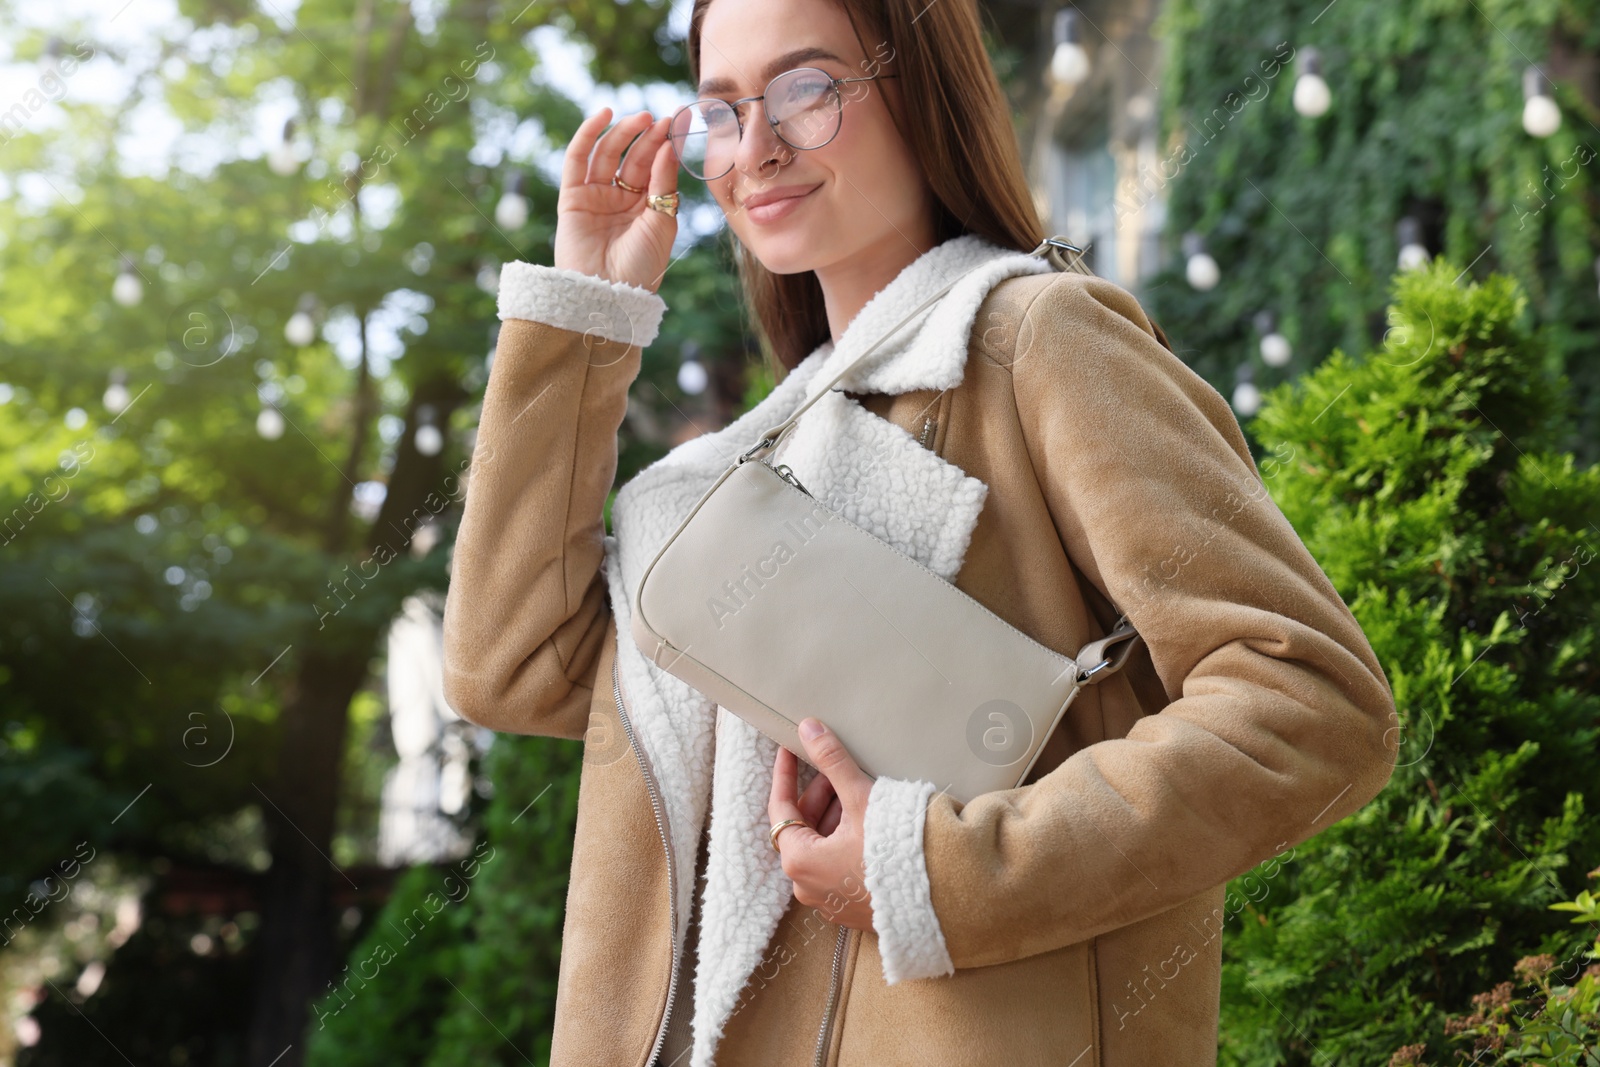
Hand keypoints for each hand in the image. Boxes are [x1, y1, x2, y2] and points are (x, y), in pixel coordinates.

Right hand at [553, 106, 678, 293]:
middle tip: (660, 118)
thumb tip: (667, 144)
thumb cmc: (641, 267)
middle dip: (646, 136)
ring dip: (622, 132)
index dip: (664, 144)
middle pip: (632, 158)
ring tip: (641, 118)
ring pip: (607, 154)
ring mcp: (595, 198)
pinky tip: (603, 116)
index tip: (678, 121)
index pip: (654, 167)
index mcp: (646, 208)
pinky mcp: (572, 198)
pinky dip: (587, 135)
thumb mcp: (662, 222)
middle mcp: (620, 200)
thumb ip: (663, 182)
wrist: (608, 294)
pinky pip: (577, 161)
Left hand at [768, 718, 875, 931]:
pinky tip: (866, 821)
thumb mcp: (860, 799)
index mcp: (799, 861)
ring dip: (833, 816)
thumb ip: (832, 761)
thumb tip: (809, 729)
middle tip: (833, 769)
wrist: (941, 895)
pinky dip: (844, 839)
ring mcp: (829, 899)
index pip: (781, 808)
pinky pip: (836, 864)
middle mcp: (807, 885)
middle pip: (803, 827)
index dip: (785, 775)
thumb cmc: (894, 851)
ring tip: (855, 791)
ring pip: (821, 846)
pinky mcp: (850, 906)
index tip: (789, 751)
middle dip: (818, 795)